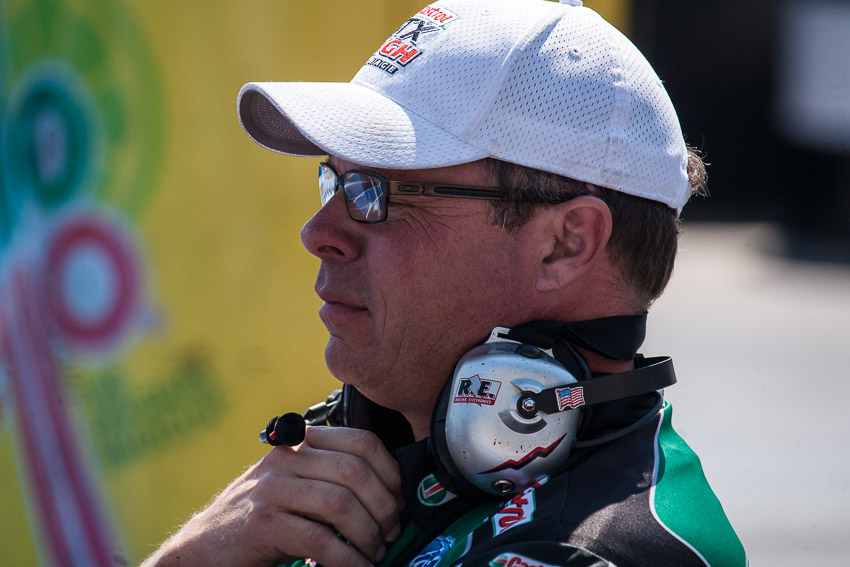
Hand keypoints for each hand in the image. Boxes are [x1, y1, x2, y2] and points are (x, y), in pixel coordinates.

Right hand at [142, 427, 403, 566]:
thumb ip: (330, 477)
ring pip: (340, 503)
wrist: (203, 548)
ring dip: (368, 534)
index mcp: (300, 442)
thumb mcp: (296, 486)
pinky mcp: (262, 524)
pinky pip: (319, 539)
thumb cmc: (260, 520)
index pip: (361, 441)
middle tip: (390, 532)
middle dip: (384, 506)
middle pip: (355, 471)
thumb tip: (390, 491)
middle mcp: (286, 458)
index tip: (399, 499)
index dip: (390, 471)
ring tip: (374, 552)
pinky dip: (347, 558)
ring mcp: (271, 489)